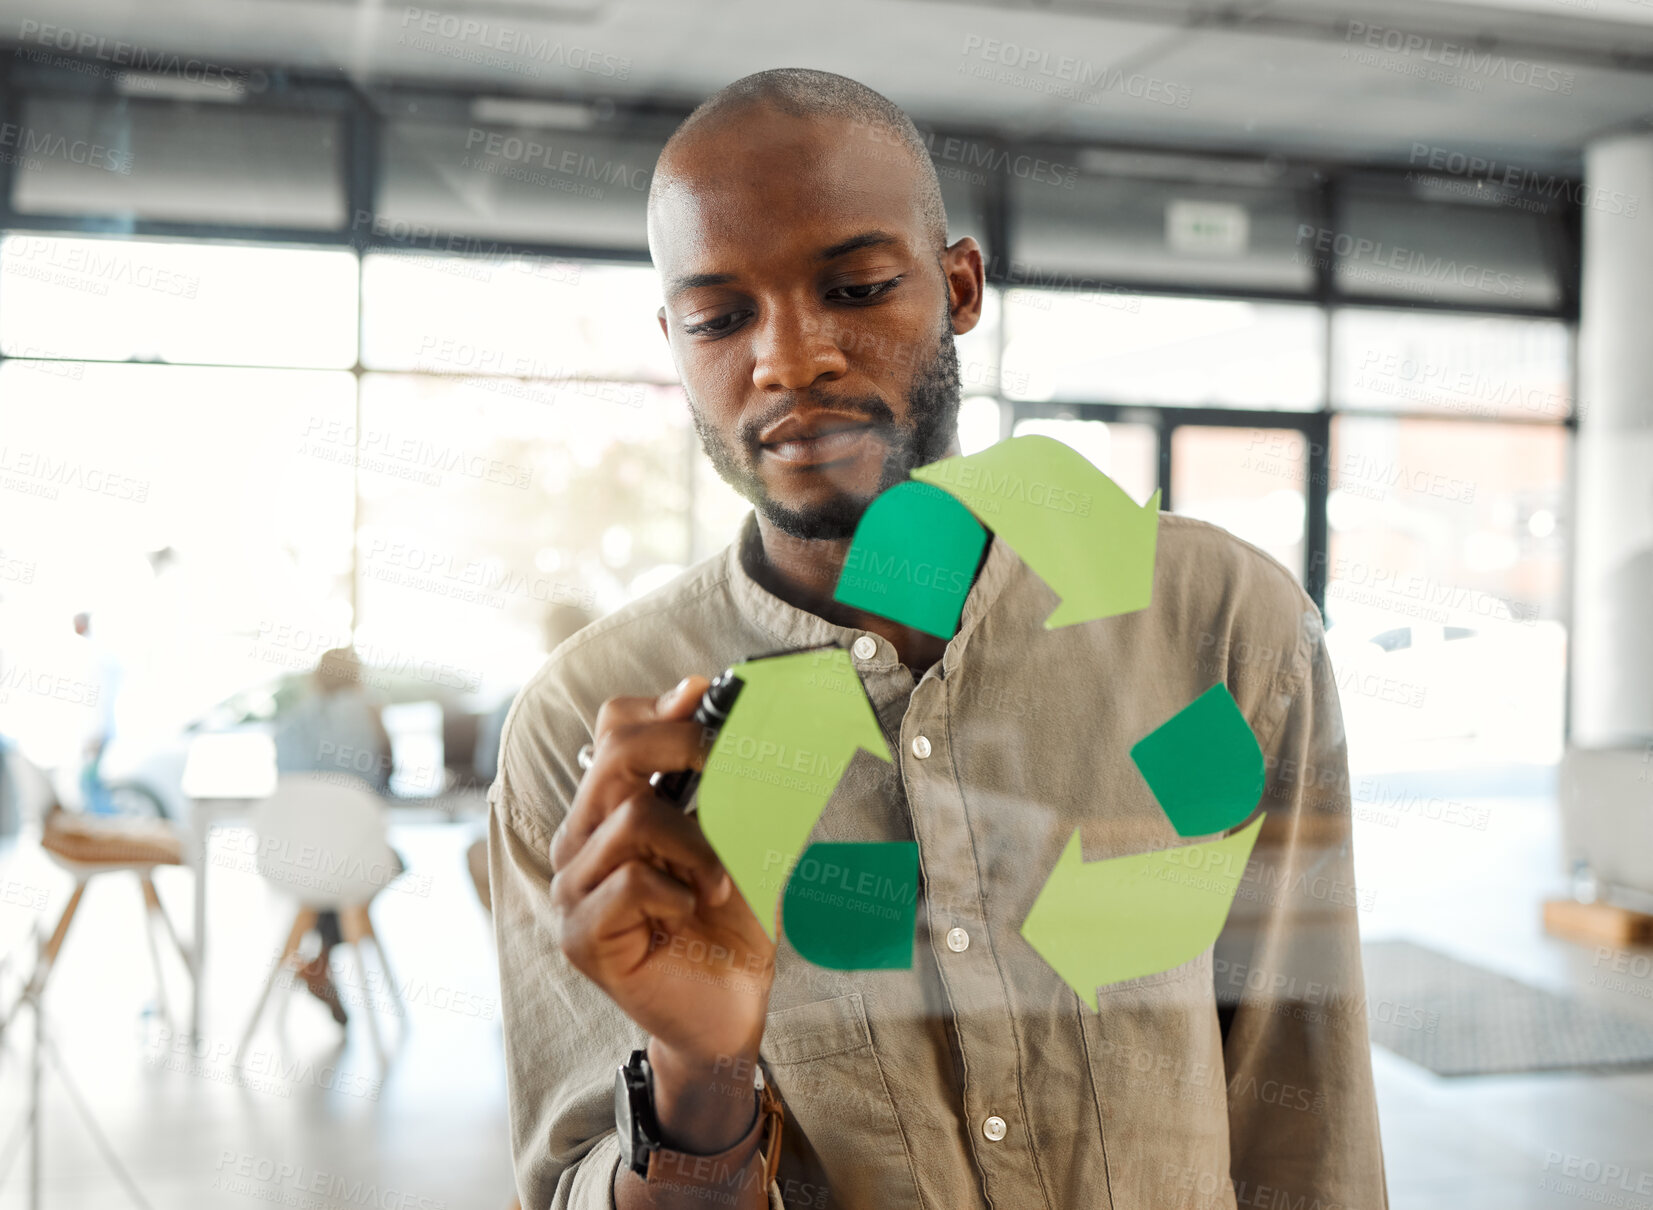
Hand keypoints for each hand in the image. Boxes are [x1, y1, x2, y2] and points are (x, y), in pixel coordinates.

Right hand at [549, 677, 776, 1123]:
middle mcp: (582, 841)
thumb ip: (735, 783)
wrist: (729, 1009)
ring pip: (631, 817)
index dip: (662, 707)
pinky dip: (676, 890)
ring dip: (695, 844)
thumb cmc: (731, 925)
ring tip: (718, 883)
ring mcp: (573, 889)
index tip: (710, 699)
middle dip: (684, 748)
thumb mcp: (746, 840)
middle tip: (730, 771)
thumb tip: (744, 717)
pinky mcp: (580, 936)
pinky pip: (628, 881)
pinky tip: (690, 912)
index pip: (614, 729)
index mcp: (612, 809)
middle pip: (616, 754)